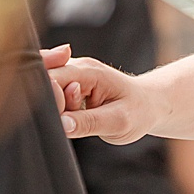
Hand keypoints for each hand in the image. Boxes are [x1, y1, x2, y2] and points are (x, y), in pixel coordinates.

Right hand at [43, 44, 161, 143]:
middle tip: (71, 119)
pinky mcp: (69, 83)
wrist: (149, 104)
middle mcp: (77, 67)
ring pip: (45, 86)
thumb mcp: (119, 122)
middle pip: (44, 77)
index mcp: (89, 72)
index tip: (62, 118)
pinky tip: (72, 115)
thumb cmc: (138, 112)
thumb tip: (62, 125)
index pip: (54, 78)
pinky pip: (51, 92)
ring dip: (54, 106)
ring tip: (77, 116)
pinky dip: (56, 107)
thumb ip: (89, 123)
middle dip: (49, 102)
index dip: (51, 99)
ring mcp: (72, 74)